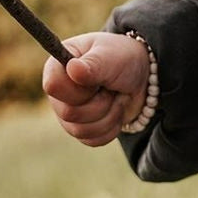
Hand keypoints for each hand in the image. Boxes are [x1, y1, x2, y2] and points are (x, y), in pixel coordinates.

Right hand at [42, 32, 150, 146]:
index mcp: (59, 66)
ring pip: (80, 130)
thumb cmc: (124, 58)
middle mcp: (59, 91)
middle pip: (69, 113)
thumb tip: (72, 68)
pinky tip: (116, 110)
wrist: (144, 78)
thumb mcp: (113, 57)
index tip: (97, 80)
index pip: (54, 86)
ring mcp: (67, 112)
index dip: (79, 89)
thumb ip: (94, 64)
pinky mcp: (80, 128)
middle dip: (100, 102)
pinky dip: (111, 127)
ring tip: (116, 96)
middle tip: (112, 86)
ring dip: (109, 114)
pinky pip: (90, 140)